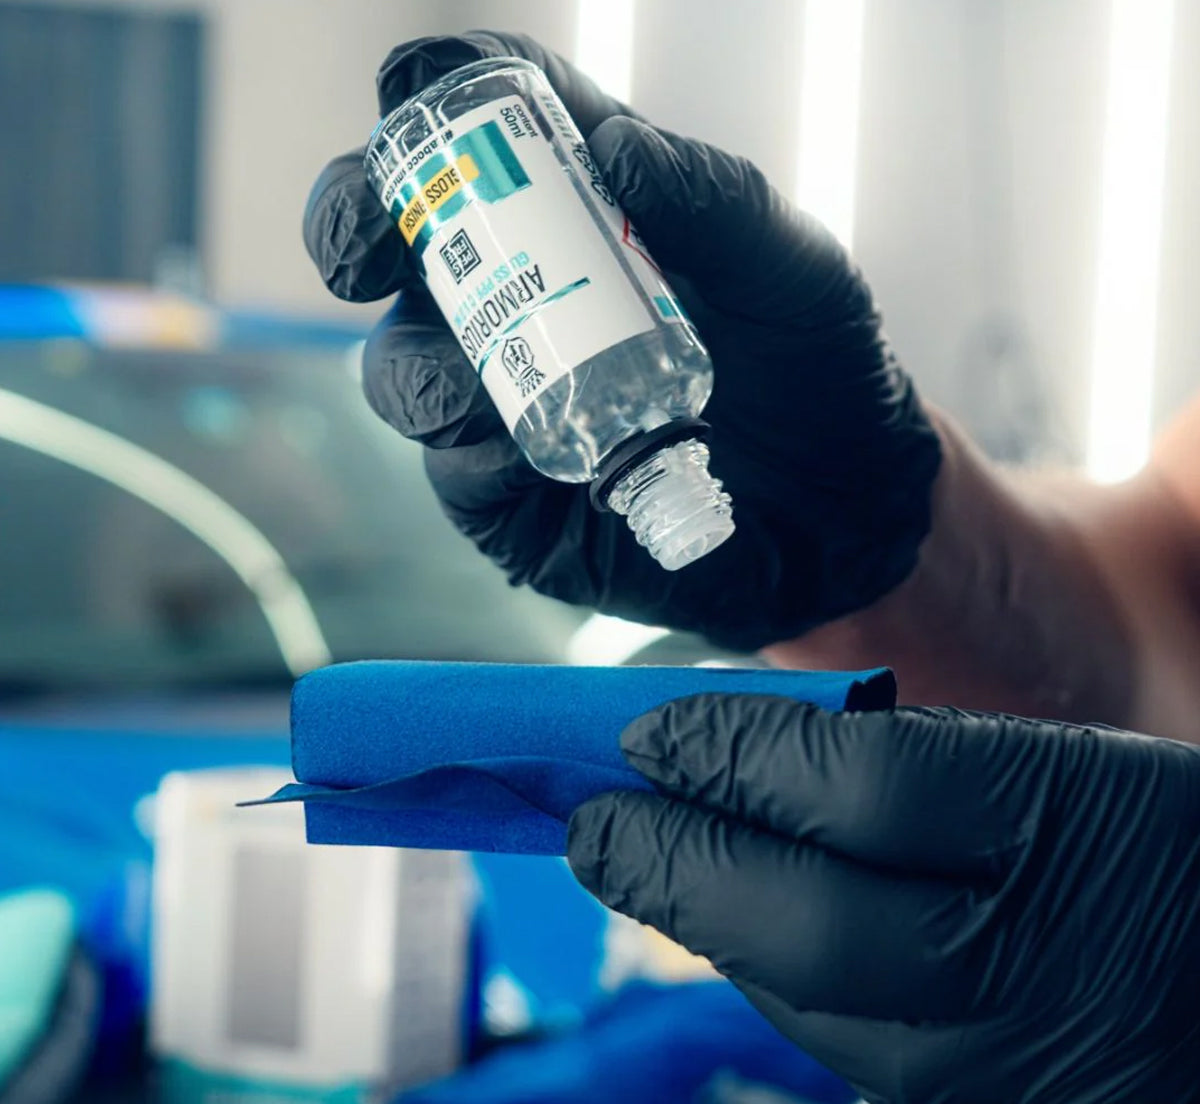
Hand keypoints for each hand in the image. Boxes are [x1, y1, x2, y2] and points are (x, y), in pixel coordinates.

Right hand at [303, 31, 940, 650]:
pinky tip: (519, 457)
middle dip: (354, 226)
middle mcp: (523, 297)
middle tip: (369, 244)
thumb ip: (717, 204)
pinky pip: (454, 470)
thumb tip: (616, 147)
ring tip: (470, 388)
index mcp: (582, 216)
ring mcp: (506, 398)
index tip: (411, 94)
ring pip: (402, 365)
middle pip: (400, 240)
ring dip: (415, 366)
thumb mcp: (791, 273)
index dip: (435, 98)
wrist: (840, 512)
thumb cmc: (816, 371)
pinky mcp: (510, 495)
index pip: (487, 133)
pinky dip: (469, 457)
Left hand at [567, 695, 1199, 1102]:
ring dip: (704, 924)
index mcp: (1059, 828)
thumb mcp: (1047, 758)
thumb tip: (734, 749)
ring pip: (802, 1006)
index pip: (864, 790)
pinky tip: (737, 925)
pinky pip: (837, 1048)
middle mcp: (1033, 972)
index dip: (735, 755)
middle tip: (589, 822)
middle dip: (674, 866)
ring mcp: (1004, 1075)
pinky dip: (769, 976)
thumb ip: (900, 757)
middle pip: (806, 929)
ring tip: (638, 862)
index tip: (646, 730)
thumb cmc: (1136, 838)